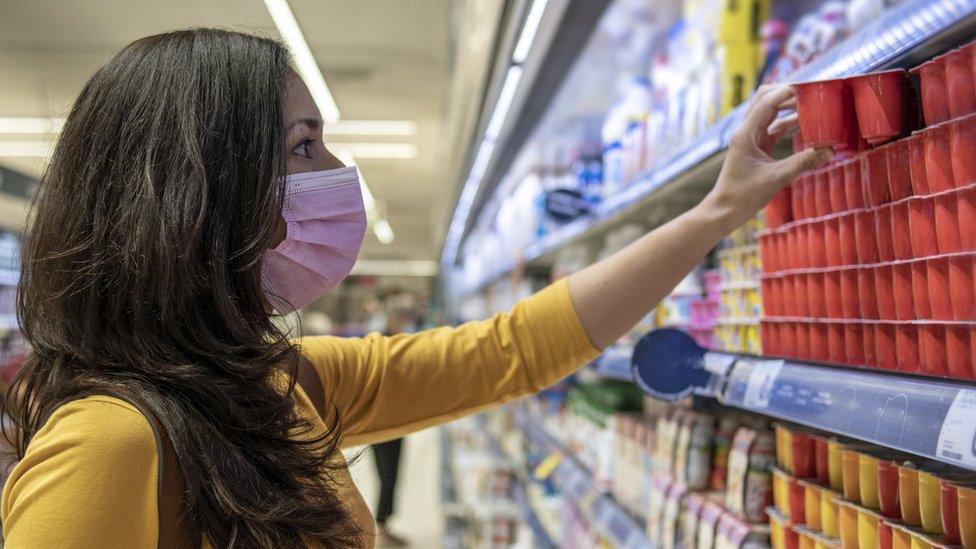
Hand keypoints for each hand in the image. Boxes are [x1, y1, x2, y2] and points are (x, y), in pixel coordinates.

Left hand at [703, 85, 833, 230]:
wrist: (726, 210)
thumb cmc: (744, 195)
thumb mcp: (777, 178)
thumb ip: (803, 162)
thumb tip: (830, 150)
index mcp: (746, 133)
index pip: (766, 101)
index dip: (787, 91)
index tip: (809, 87)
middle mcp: (747, 131)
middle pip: (766, 100)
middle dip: (788, 94)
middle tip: (812, 93)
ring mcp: (752, 138)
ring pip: (772, 114)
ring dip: (790, 109)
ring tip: (815, 107)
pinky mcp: (758, 147)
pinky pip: (775, 129)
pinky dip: (789, 125)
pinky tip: (807, 126)